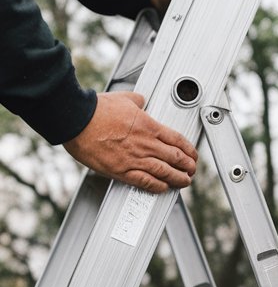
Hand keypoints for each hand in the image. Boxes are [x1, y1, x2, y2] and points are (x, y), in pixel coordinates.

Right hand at [63, 91, 197, 192]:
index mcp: (148, 126)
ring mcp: (135, 159)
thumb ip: (136, 101)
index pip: (178, 141)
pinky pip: (146, 182)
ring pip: (165, 172)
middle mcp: (145, 144)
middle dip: (188, 166)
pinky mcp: (122, 170)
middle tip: (192, 170)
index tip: (193, 155)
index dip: (190, 150)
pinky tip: (163, 188)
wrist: (76, 120)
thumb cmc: (95, 109)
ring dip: (179, 178)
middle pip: (176, 158)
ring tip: (184, 181)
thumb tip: (142, 100)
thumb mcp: (122, 99)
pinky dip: (158, 186)